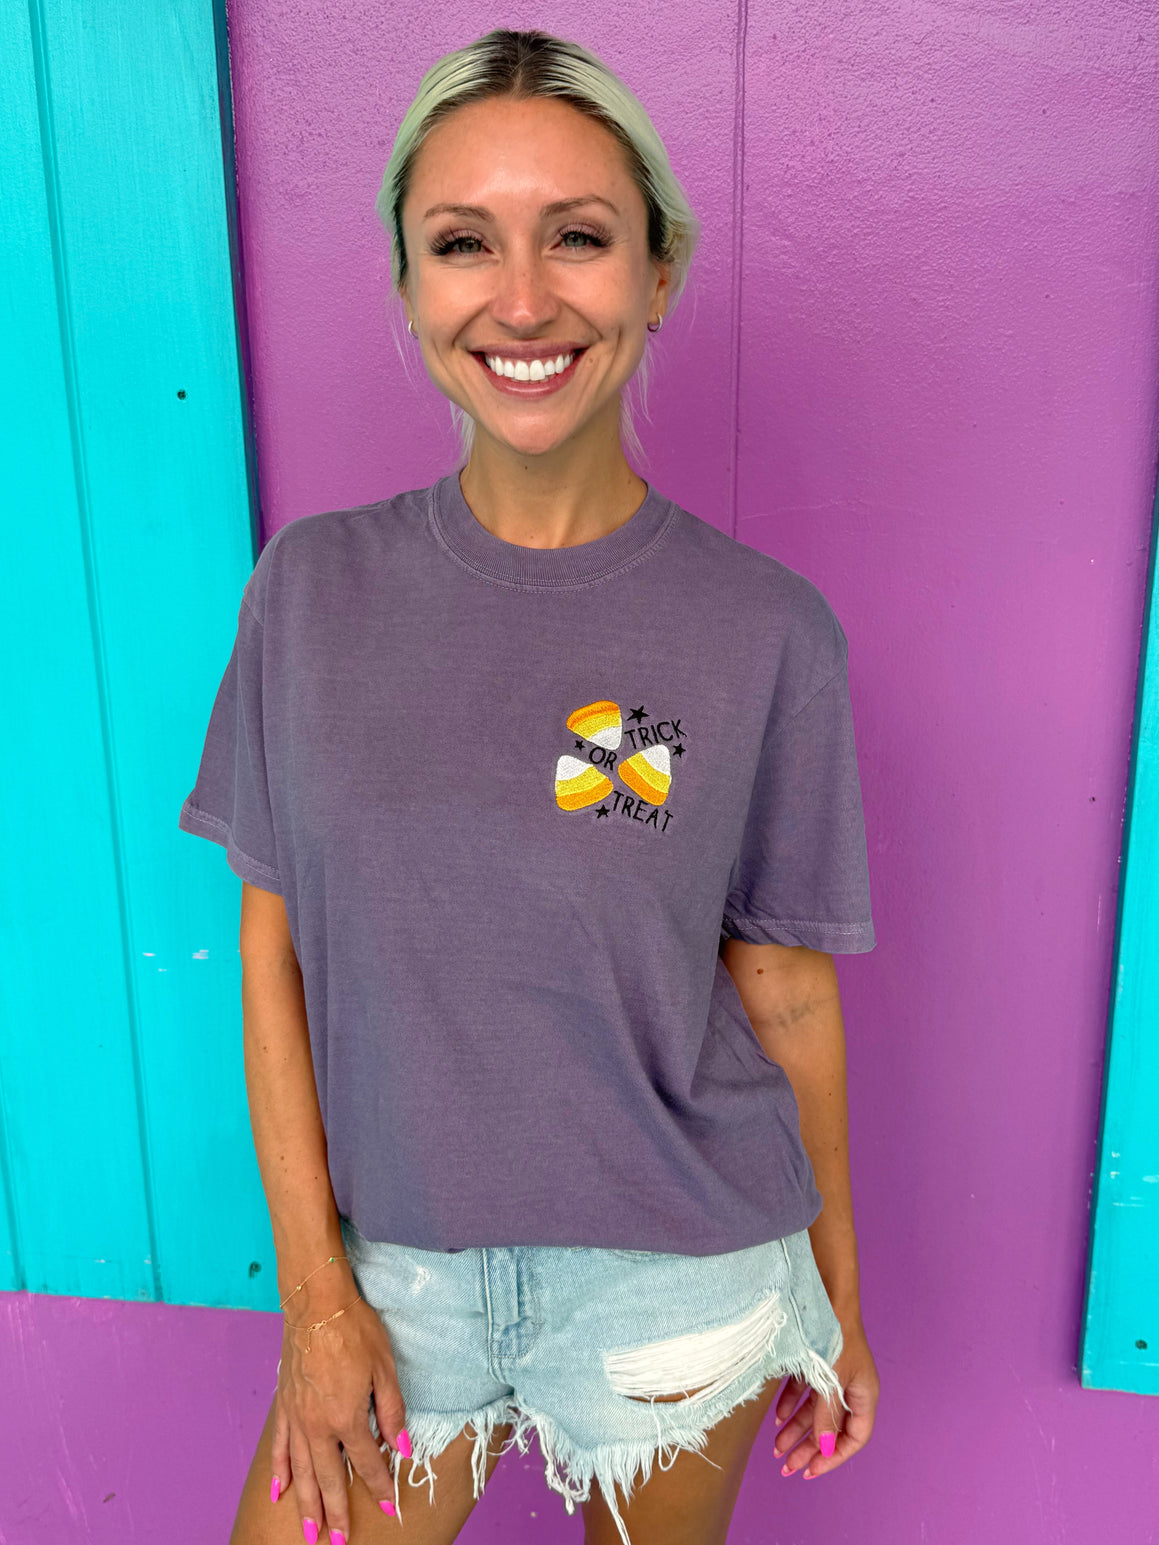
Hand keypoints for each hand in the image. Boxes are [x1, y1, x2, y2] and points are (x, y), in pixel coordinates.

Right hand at [270, 1293, 408, 1542]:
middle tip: (339, 1542)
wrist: (316, 1303)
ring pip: (302, 1472)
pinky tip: (280, 1490)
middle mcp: (319, 1425)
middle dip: (336, 1512)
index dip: (379, 1487)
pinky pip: (282, 1447)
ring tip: (310, 1532)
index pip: (367, 1463)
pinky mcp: (285, 1405)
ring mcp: (298, 1417)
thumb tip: (402, 1448)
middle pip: (329, 1478)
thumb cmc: (355, 1330)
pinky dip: (281, 1471)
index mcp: (347, 1417)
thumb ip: (392, 1412)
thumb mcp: (385, 1368)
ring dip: (306, 1504)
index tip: (387, 1509)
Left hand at [772, 1315, 878, 1479]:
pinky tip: (776, 1416)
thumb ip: (827, 1416)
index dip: (834, 1456)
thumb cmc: (833, 1334)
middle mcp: (850, 1386)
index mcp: (864, 1393)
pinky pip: (804, 1391)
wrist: (823, 1291)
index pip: (854, 1437)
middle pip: (831, 1428)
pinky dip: (790, 1404)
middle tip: (787, 1466)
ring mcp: (832, 1373)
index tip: (811, 1469)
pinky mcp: (816, 1361)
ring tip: (776, 1447)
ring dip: (796, 1429)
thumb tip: (824, 1449)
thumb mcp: (831, 1380)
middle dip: (809, 1448)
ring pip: (814, 1411)